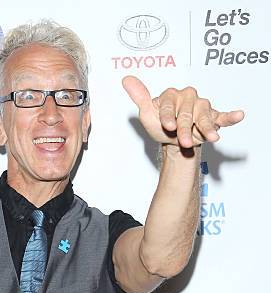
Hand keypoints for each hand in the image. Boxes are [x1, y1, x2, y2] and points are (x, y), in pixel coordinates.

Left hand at [122, 75, 244, 147]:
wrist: (172, 142)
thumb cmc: (160, 125)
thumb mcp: (146, 114)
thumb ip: (139, 97)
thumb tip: (126, 78)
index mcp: (171, 95)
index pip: (169, 105)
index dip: (168, 116)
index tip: (167, 126)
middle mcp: (187, 97)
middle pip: (187, 113)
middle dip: (186, 129)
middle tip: (184, 142)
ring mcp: (201, 107)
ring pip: (204, 116)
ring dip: (207, 128)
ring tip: (211, 138)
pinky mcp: (213, 117)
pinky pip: (223, 116)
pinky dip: (231, 116)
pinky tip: (239, 115)